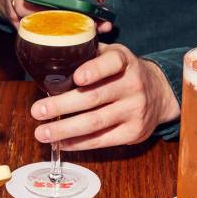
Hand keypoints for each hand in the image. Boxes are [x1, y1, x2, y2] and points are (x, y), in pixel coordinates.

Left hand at [30, 44, 179, 149]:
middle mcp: (132, 85)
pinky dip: (79, 143)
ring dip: (65, 129)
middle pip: (94, 98)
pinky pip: (102, 140)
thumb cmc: (122, 73)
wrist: (159, 93)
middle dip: (62, 105)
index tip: (77, 78)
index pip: (111, 63)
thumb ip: (87, 54)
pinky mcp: (134, 132)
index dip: (94, 70)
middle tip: (37, 111)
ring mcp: (135, 110)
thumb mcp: (112, 55)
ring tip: (42, 133)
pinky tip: (62, 143)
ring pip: (95, 122)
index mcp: (124, 61)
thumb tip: (48, 56)